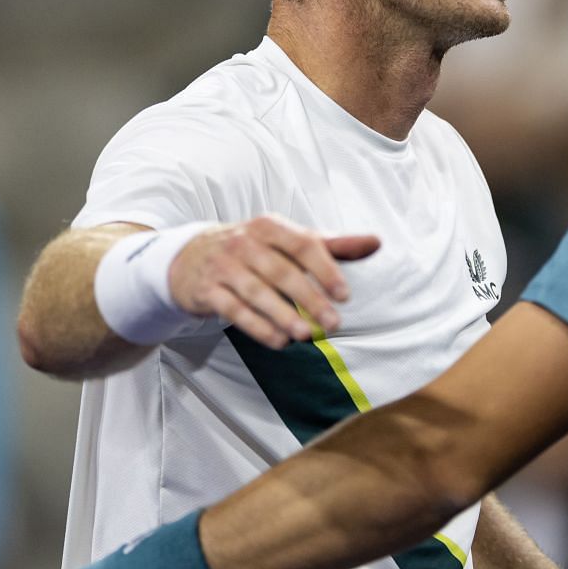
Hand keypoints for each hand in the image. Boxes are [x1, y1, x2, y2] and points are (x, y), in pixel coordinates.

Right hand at [170, 215, 380, 348]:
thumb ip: (332, 244)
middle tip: (333, 323)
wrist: (191, 256)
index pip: (302, 244)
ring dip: (283, 315)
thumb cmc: (254, 249)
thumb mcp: (288, 240)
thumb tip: (376, 242)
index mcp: (270, 226)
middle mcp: (244, 243)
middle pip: (281, 272)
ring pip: (256, 292)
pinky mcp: (207, 290)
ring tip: (306, 335)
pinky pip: (233, 310)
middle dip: (309, 299)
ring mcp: (223, 266)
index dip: (325, 269)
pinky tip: (279, 341)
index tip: (345, 295)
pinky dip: (257, 327)